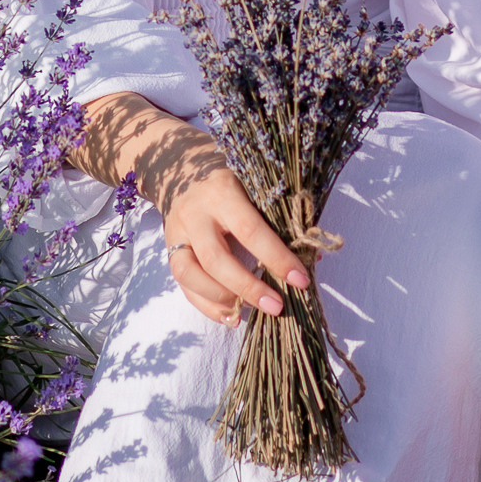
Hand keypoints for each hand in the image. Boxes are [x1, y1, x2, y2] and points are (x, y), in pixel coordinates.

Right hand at [156, 158, 313, 324]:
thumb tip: (310, 258)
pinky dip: (206, 305)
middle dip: (248, 288)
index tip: (300, 280)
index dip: (276, 258)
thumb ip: (278, 217)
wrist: (180, 165)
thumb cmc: (229, 175)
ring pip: (191, 275)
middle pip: (217, 260)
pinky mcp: (169, 249)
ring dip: (223, 300)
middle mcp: (195, 214)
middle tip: (277, 306)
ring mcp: (177, 233)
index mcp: (222, 192)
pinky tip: (231, 316)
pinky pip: (183, 285)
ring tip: (252, 311)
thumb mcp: (253, 183)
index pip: (250, 231)